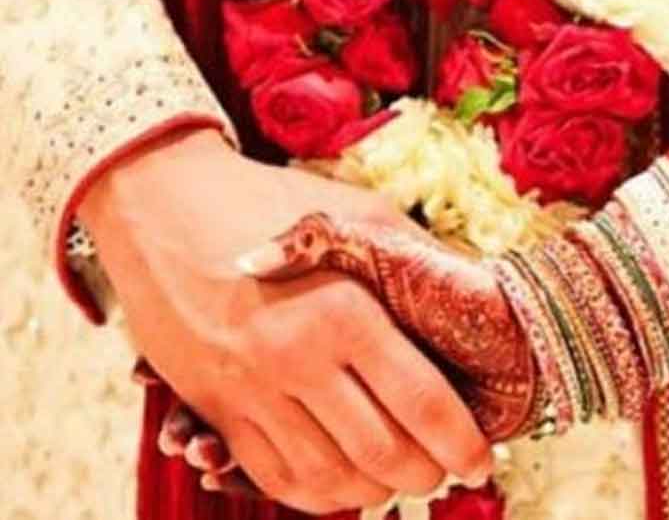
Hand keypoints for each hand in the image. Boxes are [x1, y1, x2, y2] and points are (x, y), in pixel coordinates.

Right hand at [157, 213, 541, 495]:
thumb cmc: (271, 202)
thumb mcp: (360, 213)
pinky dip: (316, 494)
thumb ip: (423, 260)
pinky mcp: (212, 406)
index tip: (482, 459)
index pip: (422, 403)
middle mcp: (295, 359)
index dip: (462, 444)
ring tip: (401, 477)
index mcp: (343, 311)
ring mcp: (247, 390)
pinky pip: (271, 476)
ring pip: (328, 478)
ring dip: (377, 491)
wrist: (160, 201)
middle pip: (381, 453)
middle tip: (448, 469)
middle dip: (429, 474)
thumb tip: (484, 300)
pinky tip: (345, 480)